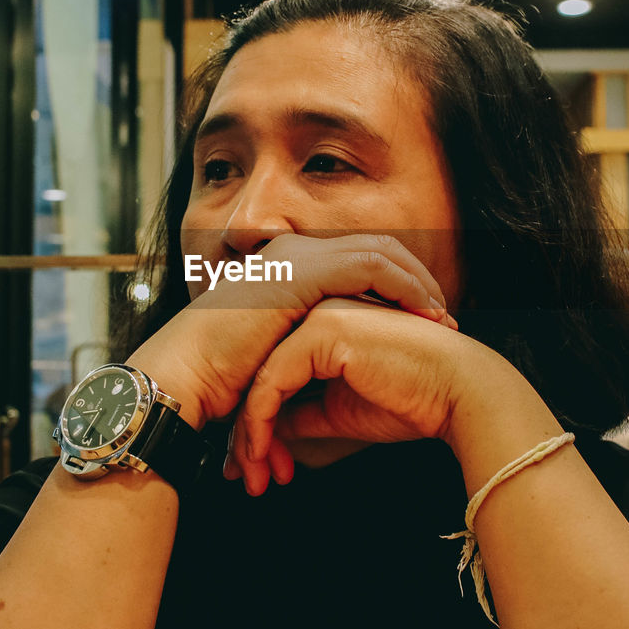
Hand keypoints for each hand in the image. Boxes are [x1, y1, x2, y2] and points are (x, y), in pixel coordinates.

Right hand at [126, 234, 456, 430]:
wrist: (183, 378)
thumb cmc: (216, 381)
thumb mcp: (273, 354)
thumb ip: (304, 347)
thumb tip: (329, 373)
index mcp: (284, 266)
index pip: (356, 258)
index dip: (395, 283)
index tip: (424, 318)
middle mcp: (292, 252)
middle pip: (376, 246)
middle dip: (416, 279)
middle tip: (444, 315)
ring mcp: (296, 256)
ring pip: (382, 251)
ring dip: (418, 283)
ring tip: (442, 318)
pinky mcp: (302, 270)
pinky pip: (372, 267)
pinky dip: (405, 288)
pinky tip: (425, 315)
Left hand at [226, 297, 510, 495]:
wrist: (457, 392)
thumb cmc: (411, 400)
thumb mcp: (341, 410)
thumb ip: (303, 412)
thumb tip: (269, 430)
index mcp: (324, 322)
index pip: (275, 372)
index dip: (258, 421)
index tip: (251, 464)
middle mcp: (316, 310)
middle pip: (262, 373)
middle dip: (245, 429)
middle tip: (239, 475)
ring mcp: (318, 316)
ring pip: (260, 378)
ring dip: (248, 432)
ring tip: (250, 476)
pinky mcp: (322, 332)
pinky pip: (273, 382)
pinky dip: (260, 423)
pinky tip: (262, 455)